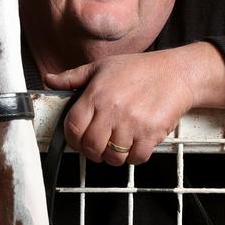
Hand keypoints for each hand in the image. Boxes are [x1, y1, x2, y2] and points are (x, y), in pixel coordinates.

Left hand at [46, 42, 224, 165]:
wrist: (176, 73)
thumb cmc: (139, 69)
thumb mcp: (101, 67)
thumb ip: (72, 77)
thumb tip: (48, 80)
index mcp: (96, 94)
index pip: (73, 127)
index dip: (72, 139)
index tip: (78, 140)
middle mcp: (112, 110)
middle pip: (91, 146)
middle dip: (91, 151)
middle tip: (97, 147)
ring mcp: (132, 123)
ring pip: (113, 156)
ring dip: (112, 156)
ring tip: (116, 145)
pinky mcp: (151, 134)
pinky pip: (136, 158)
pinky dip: (133, 157)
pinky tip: (134, 145)